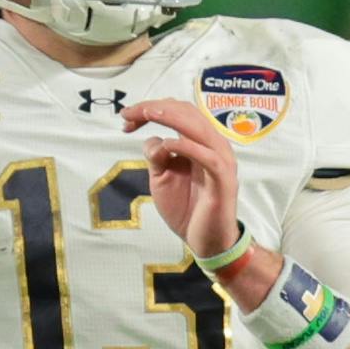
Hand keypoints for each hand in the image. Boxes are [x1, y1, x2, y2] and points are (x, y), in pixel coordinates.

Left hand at [123, 96, 248, 267]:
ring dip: (171, 117)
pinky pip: (208, 158)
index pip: (179, 111)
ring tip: (148, 114)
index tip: (126, 118)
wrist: (207, 241)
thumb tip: (153, 140)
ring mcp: (221, 161)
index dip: (151, 108)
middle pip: (187, 112)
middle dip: (155, 108)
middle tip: (129, 113)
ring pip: (198, 127)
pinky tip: (168, 146)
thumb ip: (157, 157)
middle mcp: (213, 146)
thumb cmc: (188, 209)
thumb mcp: (162, 179)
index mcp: (201, 142)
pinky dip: (187, 147)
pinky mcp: (222, 180)